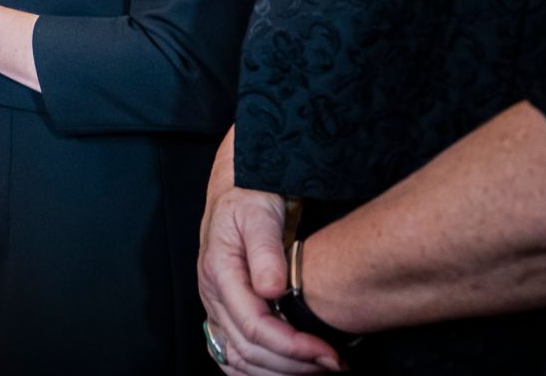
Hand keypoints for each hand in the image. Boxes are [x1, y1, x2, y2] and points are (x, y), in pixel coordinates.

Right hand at [197, 130, 340, 373]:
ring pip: (238, 357)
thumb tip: (271, 289)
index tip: (327, 351)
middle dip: (292, 364)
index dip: (291, 346)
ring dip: (277, 372)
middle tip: (333, 364)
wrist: (238, 189)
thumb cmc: (251, 197)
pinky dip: (252, 371)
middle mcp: (211, 293)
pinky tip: (280, 372)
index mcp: (219, 271)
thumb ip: (265, 251)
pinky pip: (229, 353)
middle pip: (248, 349)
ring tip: (316, 370)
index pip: (254, 325)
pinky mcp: (221, 310)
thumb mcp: (260, 214)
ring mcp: (214, 304)